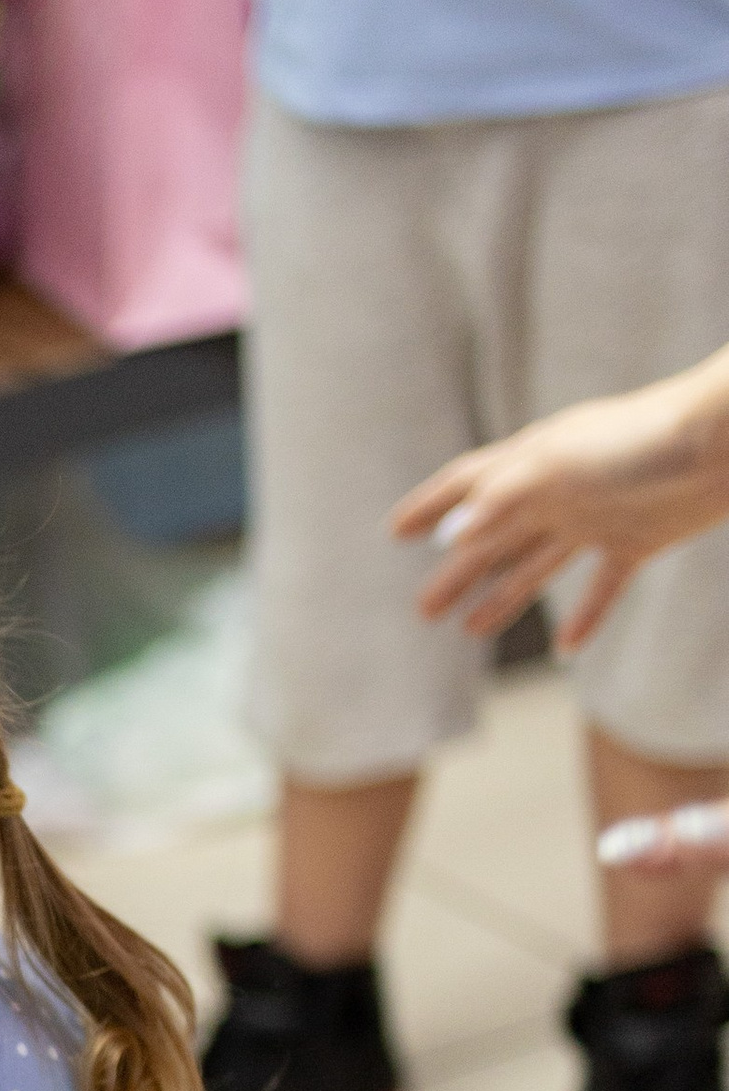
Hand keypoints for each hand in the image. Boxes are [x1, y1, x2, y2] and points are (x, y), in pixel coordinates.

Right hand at [393, 368, 728, 646]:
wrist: (722, 442)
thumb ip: (502, 501)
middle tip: (424, 610)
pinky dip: (584, 617)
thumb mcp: (557, 468)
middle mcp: (559, 492)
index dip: (431, 508)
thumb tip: (452, 539)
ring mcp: (597, 517)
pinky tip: (568, 648)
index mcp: (532, 465)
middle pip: (496, 538)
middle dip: (458, 572)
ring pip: (537, 564)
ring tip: (470, 630)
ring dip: (503, 596)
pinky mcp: (638, 540)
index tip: (395, 533)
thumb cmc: (639, 442)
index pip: (468, 487)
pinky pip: (602, 586)